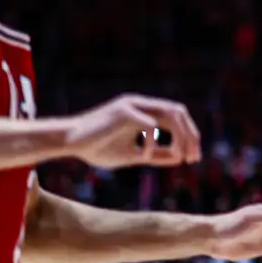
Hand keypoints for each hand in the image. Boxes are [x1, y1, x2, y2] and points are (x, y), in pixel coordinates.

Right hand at [57, 94, 201, 169]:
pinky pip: (149, 125)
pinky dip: (152, 142)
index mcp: (144, 111)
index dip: (190, 136)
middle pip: (179, 112)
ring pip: (170, 114)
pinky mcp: (123, 111)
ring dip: (179, 136)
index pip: (177, 117)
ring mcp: (132, 105)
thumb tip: (179, 158)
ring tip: (179, 156)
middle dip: (190, 136)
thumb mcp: (131, 155)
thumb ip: (155, 154)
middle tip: (193, 158)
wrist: (68, 142)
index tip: (193, 158)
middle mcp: (141, 104)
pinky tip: (145, 156)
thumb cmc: (96, 147)